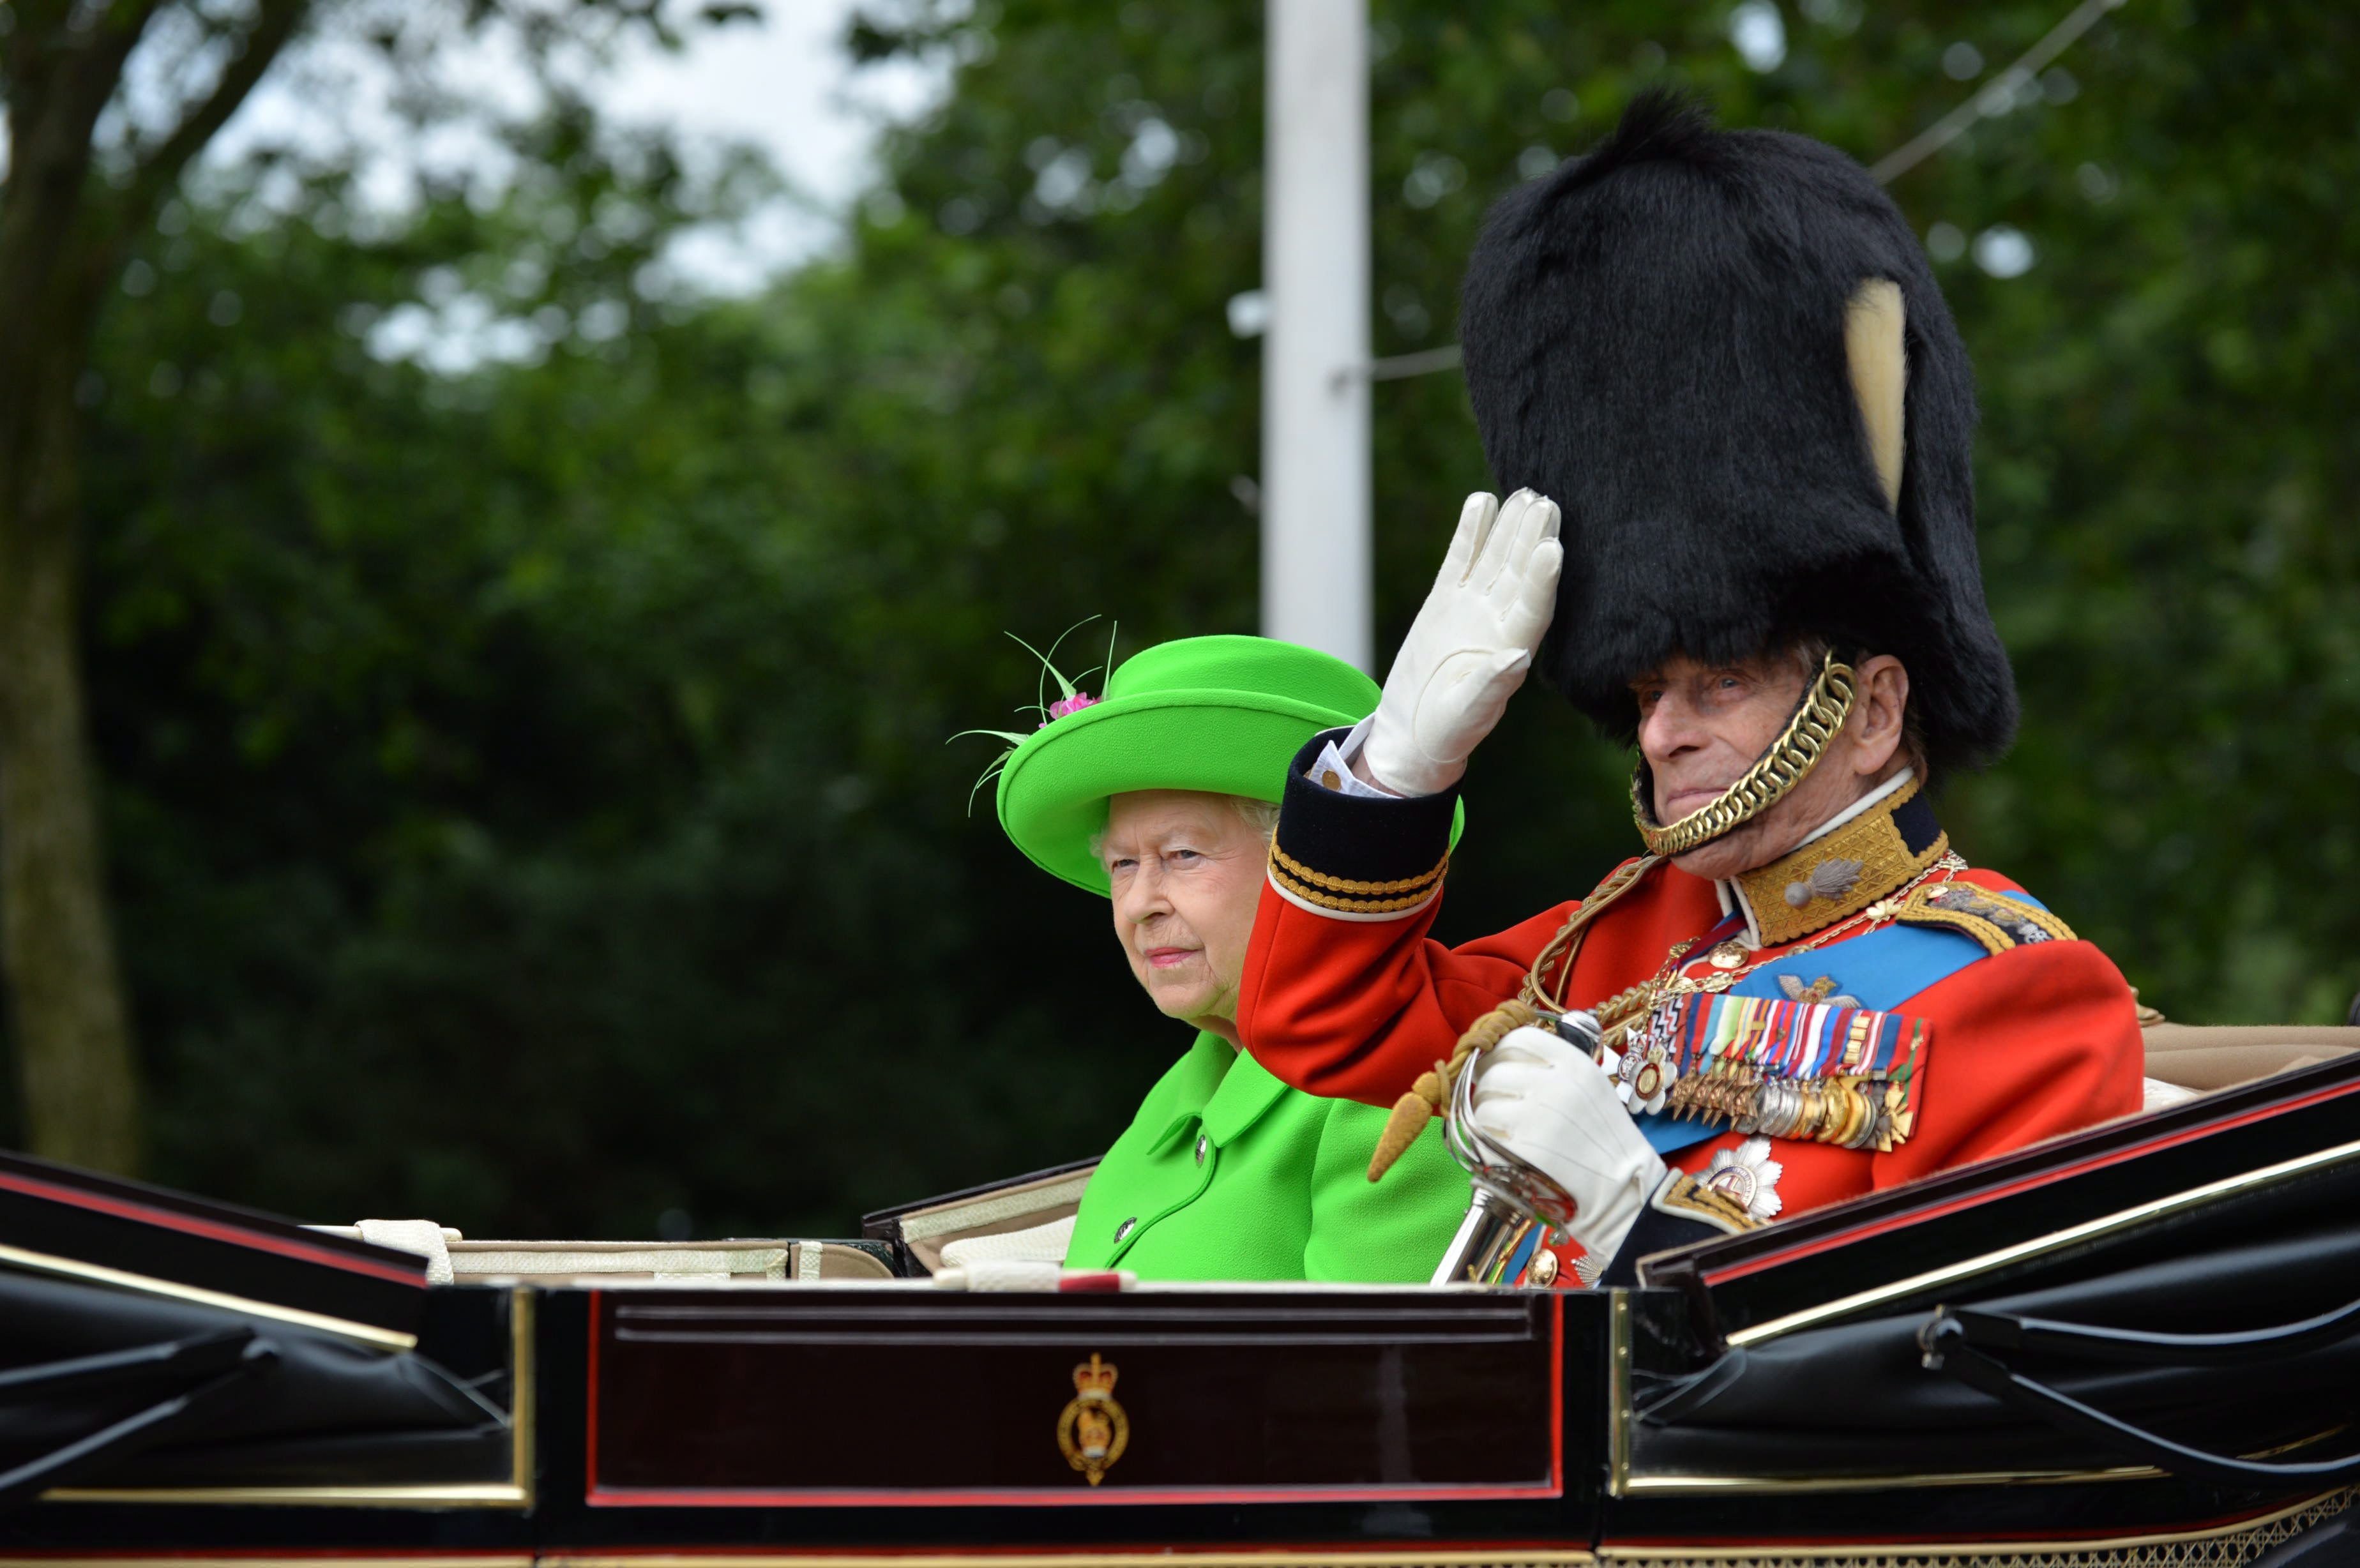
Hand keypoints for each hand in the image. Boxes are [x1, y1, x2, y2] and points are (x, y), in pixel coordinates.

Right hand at [1361, 489, 1561, 796]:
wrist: (1413, 731)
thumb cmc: (1446, 731)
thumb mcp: (1467, 713)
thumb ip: (1490, 685)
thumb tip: (1517, 657)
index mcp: (1512, 649)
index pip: (1533, 605)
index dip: (1543, 577)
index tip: (1553, 547)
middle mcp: (1499, 622)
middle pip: (1520, 572)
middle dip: (1532, 538)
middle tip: (1545, 502)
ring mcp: (1472, 608)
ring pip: (1495, 558)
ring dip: (1509, 527)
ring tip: (1523, 492)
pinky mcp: (1445, 601)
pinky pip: (1461, 560)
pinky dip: (1470, 532)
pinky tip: (1480, 501)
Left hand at [1468, 1024, 1663, 1264]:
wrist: (1623, 1188)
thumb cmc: (1605, 1137)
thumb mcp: (1590, 1086)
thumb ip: (1552, 1067)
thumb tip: (1503, 1057)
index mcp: (1574, 1063)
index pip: (1518, 1038)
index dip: (1500, 1051)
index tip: (1497, 1065)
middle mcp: (1554, 1083)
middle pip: (1494, 1071)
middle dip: (1491, 1087)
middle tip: (1501, 1104)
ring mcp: (1535, 1115)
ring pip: (1483, 1102)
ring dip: (1487, 1115)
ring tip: (1506, 1129)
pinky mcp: (1521, 1147)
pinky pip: (1484, 1132)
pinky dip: (1488, 1139)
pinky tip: (1506, 1147)